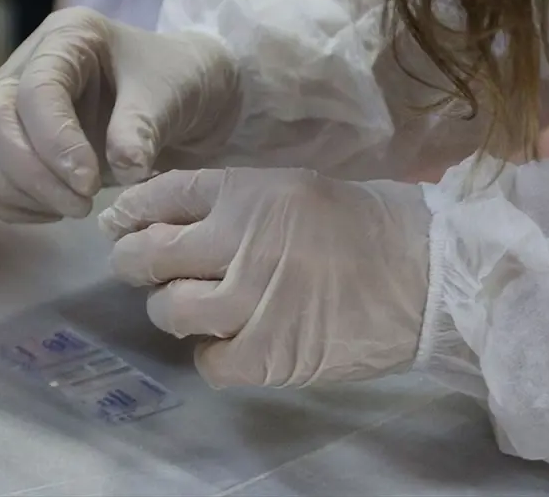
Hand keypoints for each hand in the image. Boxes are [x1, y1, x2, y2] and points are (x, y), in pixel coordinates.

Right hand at [0, 7, 240, 222]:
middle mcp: (26, 66)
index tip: (89, 184)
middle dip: (29, 173)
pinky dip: (11, 203)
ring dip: (15, 191)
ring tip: (74, 208)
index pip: (34, 91)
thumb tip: (123, 167)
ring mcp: (12, 104)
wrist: (189, 101)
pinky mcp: (11, 143)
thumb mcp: (173, 96)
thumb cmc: (180, 84)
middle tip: (82, 205)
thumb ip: (143, 128)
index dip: (54, 143)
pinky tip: (56, 211)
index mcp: (67, 39)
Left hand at [100, 168, 430, 387]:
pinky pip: (208, 361)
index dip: (131, 212)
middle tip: (142, 269)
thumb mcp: (299, 189)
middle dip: (133, 262)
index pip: (162, 196)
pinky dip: (212, 354)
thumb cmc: (369, 224)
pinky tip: (231, 343)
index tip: (119, 224)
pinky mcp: (268, 354)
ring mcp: (250, 302)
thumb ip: (238, 202)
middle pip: (147, 256)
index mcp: (248, 193)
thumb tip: (177, 220)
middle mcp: (238, 242)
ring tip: (197, 307)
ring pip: (169, 311)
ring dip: (173, 309)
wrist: (429, 275)